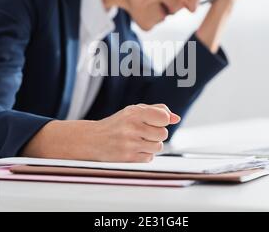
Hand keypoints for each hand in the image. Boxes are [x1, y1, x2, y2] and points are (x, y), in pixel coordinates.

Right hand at [21, 104, 180, 162]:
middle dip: (157, 134)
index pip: (163, 117)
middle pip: (163, 134)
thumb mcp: (134, 111)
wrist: (92, 139)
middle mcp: (132, 127)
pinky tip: (134, 149)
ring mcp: (129, 143)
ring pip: (158, 147)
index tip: (156, 121)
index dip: (163, 120)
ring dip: (152, 145)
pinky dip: (145, 155)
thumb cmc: (117, 124)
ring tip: (139, 141)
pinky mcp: (127, 158)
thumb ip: (157, 110)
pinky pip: (149, 158)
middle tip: (144, 132)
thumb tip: (176, 118)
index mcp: (134, 112)